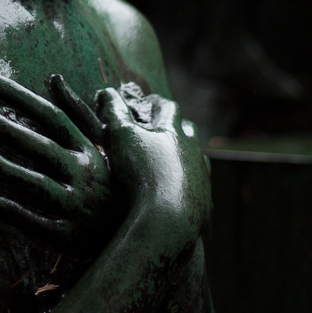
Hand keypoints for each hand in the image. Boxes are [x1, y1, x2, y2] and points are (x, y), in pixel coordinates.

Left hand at [0, 74, 120, 253]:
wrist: (132, 236)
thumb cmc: (108, 186)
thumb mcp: (99, 146)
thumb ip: (76, 113)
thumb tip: (54, 78)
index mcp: (88, 151)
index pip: (52, 116)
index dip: (23, 97)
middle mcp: (83, 175)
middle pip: (39, 146)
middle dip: (4, 126)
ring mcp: (77, 206)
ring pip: (36, 183)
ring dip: (4, 167)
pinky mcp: (69, 237)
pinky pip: (40, 226)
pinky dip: (19, 215)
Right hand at [95, 86, 210, 242]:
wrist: (167, 220)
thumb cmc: (142, 174)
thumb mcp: (120, 137)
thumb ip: (113, 112)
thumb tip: (106, 92)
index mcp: (174, 134)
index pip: (169, 109)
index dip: (158, 102)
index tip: (150, 100)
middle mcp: (193, 153)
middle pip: (190, 133)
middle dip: (179, 127)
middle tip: (166, 128)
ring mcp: (201, 179)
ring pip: (200, 161)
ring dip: (188, 157)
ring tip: (178, 160)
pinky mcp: (205, 205)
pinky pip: (201, 192)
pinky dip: (191, 188)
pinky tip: (183, 195)